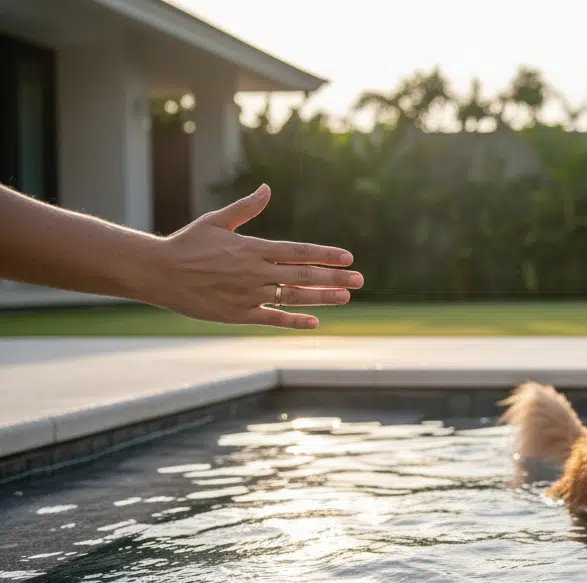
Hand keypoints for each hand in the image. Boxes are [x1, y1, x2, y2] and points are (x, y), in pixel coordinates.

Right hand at [137, 185, 362, 328]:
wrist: (157, 272)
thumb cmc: (187, 244)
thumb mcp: (217, 221)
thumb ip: (246, 208)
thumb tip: (267, 189)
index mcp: (253, 248)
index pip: (299, 251)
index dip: (326, 255)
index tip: (348, 258)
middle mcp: (255, 271)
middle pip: (303, 274)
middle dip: (334, 278)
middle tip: (359, 280)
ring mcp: (248, 294)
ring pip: (293, 297)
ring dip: (321, 298)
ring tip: (346, 298)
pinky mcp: (238, 314)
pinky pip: (272, 319)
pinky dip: (294, 321)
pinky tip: (314, 321)